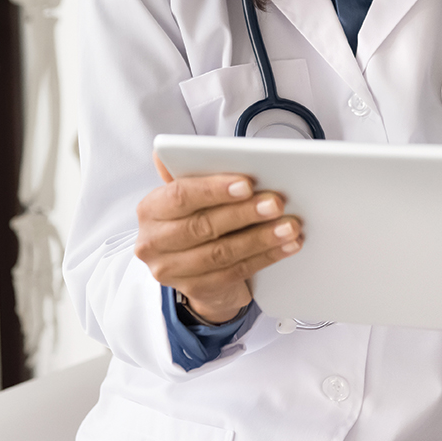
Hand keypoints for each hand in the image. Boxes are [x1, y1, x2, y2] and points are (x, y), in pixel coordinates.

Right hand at [134, 156, 302, 323]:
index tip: (247, 183)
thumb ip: (188, 172)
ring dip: (262, 238)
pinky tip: (287, 246)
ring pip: (222, 253)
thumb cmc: (196, 219)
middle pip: (203, 226)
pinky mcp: (196, 289)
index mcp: (151, 210)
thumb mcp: (190, 195)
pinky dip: (266, 257)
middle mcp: (153, 242)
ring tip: (290, 226)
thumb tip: (167, 151)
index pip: (180, 196)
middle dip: (245, 213)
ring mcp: (171, 271)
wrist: (195, 268)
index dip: (214, 190)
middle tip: (277, 203)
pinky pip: (235, 272)